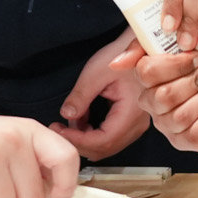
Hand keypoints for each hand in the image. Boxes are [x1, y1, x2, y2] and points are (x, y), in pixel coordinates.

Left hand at [49, 28, 150, 160]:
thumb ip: (80, 96)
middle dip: (79, 142)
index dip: (78, 140)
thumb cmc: (122, 56)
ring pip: (107, 146)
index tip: (59, 130)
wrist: (138, 49)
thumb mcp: (96, 73)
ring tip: (69, 121)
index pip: (103, 140)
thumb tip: (66, 115)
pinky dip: (92, 133)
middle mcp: (137, 124)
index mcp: (132, 113)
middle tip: (59, 129)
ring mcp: (135, 125)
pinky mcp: (130, 122)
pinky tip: (82, 119)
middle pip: (105, 148)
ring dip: (85, 138)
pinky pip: (110, 137)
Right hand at [114, 40, 197, 152]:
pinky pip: (194, 136)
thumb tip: (118, 63)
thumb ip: (144, 45)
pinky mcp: (187, 142)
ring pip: (180, 116)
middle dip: (196, 81)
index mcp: (147, 81)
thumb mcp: (176, 42)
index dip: (175, 65)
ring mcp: (169, 126)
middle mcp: (154, 106)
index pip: (147, 73)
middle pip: (166, 96)